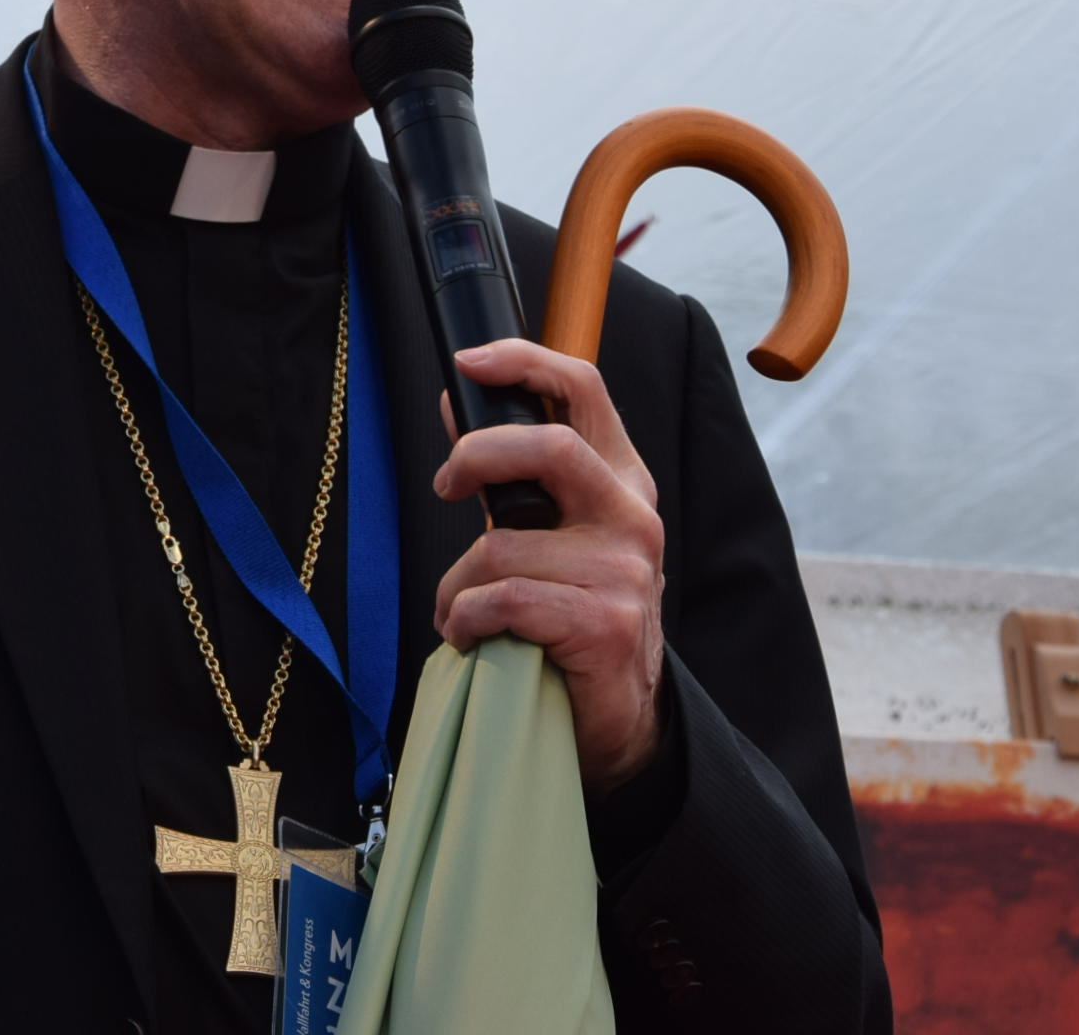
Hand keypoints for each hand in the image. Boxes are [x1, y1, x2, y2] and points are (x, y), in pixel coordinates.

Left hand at [430, 340, 667, 789]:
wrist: (617, 716)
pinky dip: (468, 621)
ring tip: (467, 614)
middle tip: (446, 486)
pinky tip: (477, 638)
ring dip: (459, 586)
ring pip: (501, 545)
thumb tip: (457, 403)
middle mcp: (631, 514)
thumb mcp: (548, 531)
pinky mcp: (605, 622)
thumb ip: (511, 474)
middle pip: (548, 448)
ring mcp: (625, 569)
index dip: (524, 363)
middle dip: (476, 458)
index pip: (584, 389)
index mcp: (619, 479)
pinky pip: (503, 600)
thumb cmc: (570, 613)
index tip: (469, 364)